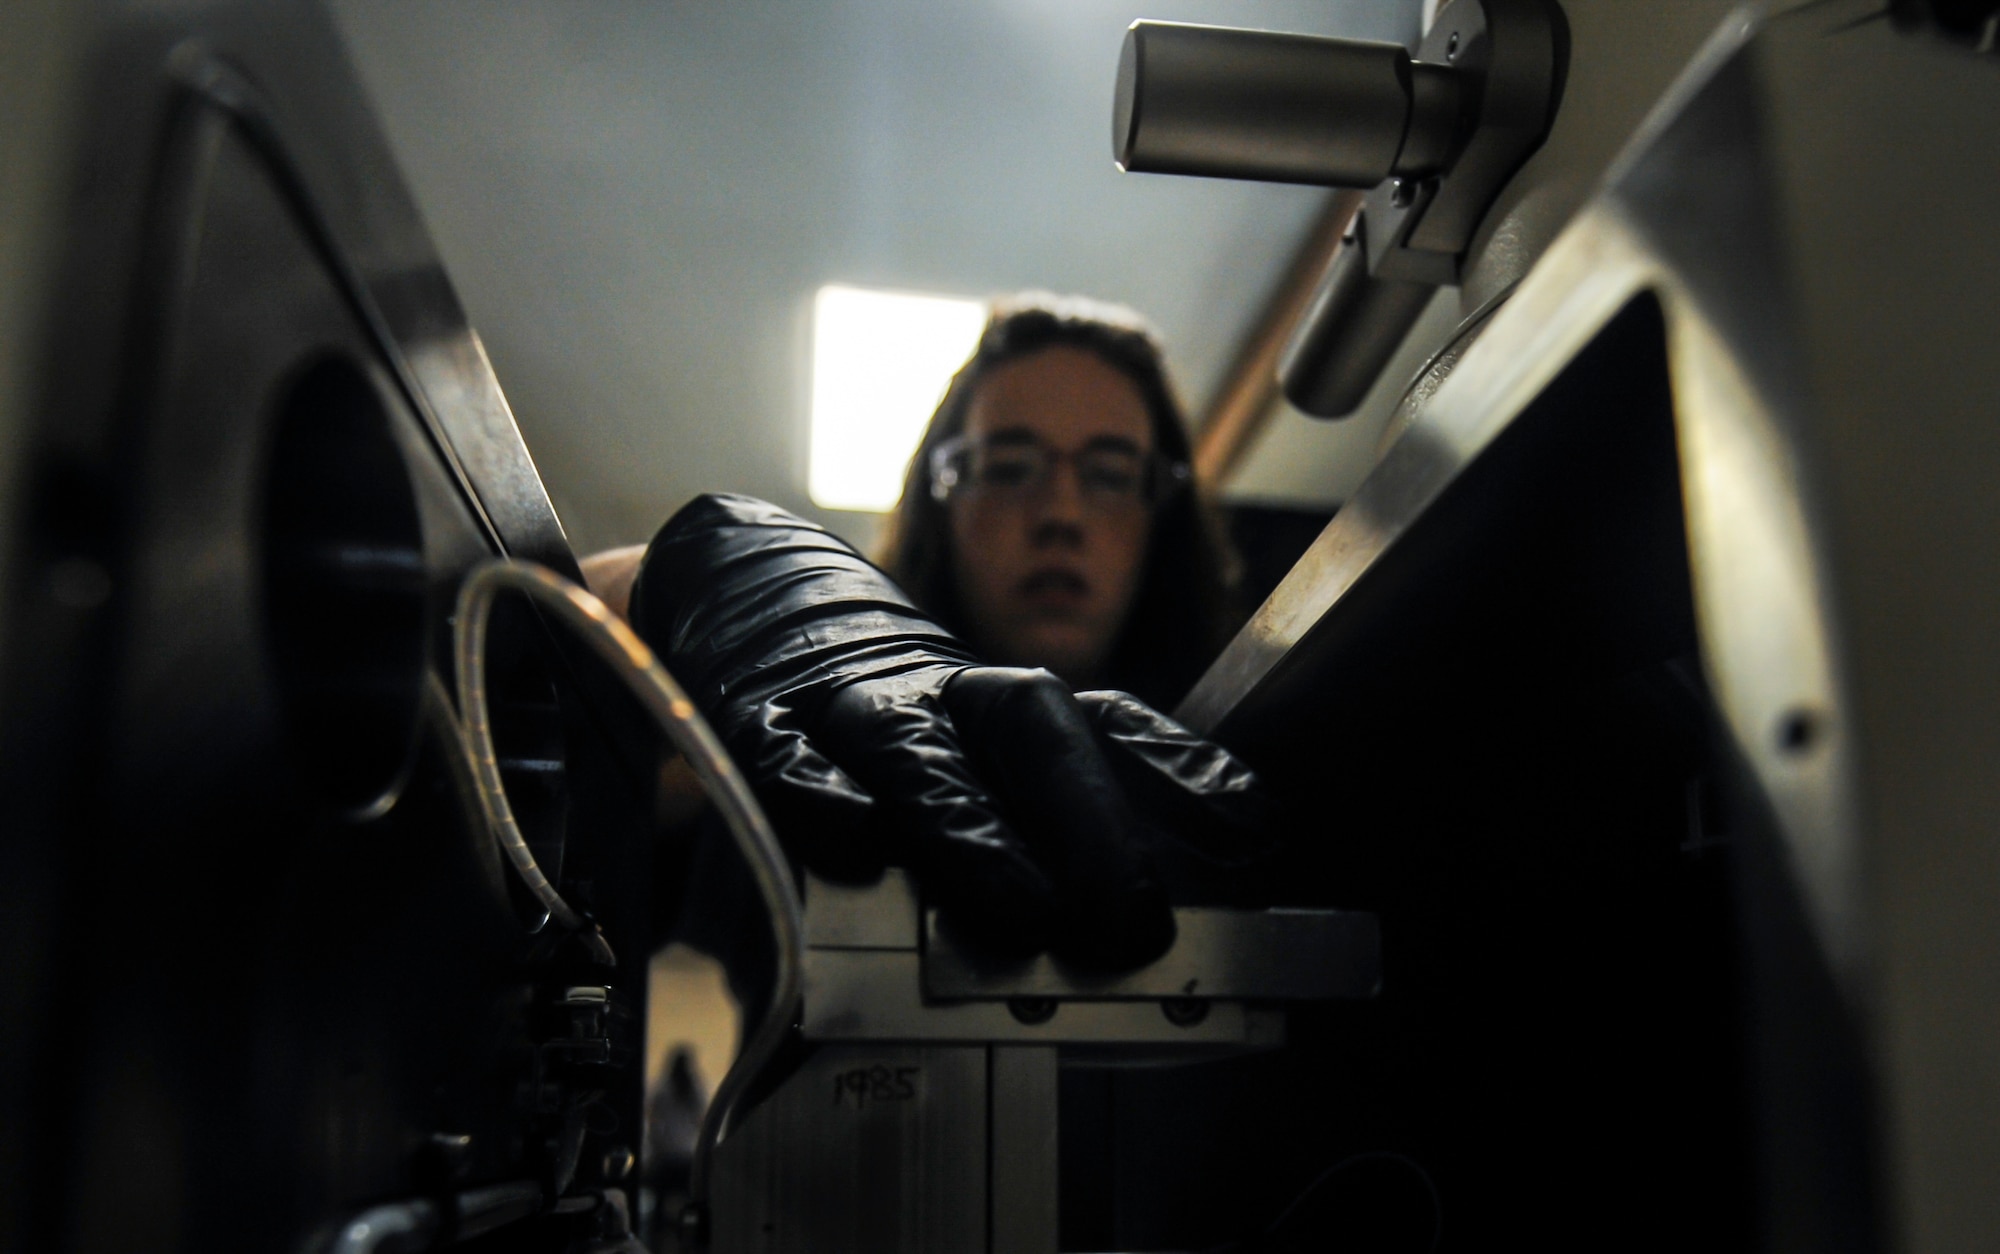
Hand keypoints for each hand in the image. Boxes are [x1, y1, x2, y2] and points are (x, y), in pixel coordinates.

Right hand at [629, 494, 1270, 970]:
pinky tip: (852, 839)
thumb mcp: (984, 751)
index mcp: (1009, 700)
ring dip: (974, 827)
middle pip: (1030, 729)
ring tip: (1021, 904)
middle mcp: (946, 692)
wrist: (755, 610)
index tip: (1252, 834)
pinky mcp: (762, 725)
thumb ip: (1063, 815)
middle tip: (1130, 916)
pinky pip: (790, 757)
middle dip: (1089, 822)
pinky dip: (821, 795)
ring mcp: (854, 705)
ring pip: (918, 750)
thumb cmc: (895, 722)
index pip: (1115, 726)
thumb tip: (1160, 897)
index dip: (1184, 775)